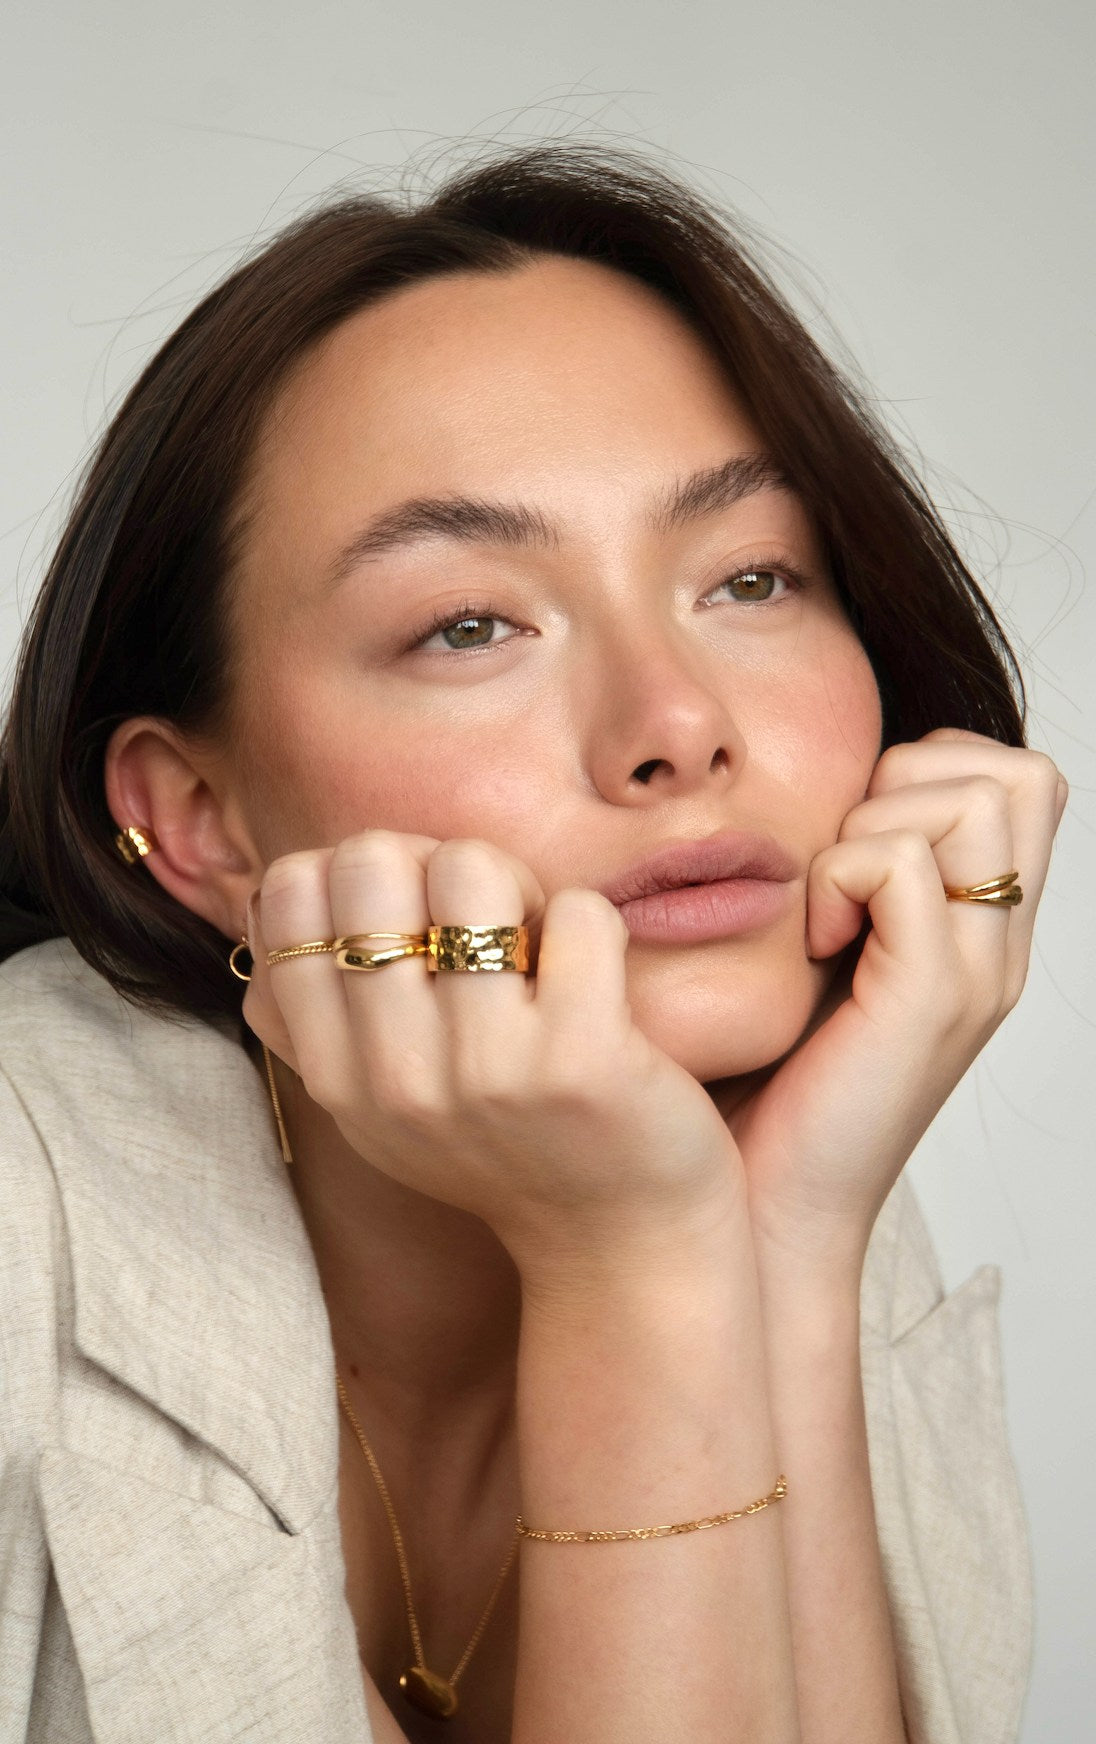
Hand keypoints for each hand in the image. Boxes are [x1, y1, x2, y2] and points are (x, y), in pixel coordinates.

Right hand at [243, 830, 744, 1283]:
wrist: (619, 1243)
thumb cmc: (505, 1145)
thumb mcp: (377, 1105)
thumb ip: (315, 1017)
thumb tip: (274, 892)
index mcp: (335, 1074)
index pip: (287, 893)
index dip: (355, 871)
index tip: (411, 919)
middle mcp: (394, 1075)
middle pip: (370, 860)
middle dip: (435, 865)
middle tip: (483, 928)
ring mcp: (484, 1070)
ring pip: (470, 868)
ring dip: (517, 887)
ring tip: (535, 949)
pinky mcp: (579, 1063)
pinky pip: (577, 912)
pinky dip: (592, 924)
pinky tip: (592, 979)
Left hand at [708, 728, 1068, 1271]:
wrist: (765, 1206)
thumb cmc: (770, 1081)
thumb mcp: (823, 958)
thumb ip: (847, 882)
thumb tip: (816, 792)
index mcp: (980, 932)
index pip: (1019, 781)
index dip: (935, 766)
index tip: (856, 838)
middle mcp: (998, 948)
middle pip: (1019, 775)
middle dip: (911, 779)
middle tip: (844, 864)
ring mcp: (974, 973)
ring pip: (972, 800)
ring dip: (873, 826)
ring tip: (829, 910)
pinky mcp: (929, 1000)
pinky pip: (901, 866)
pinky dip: (837, 880)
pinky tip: (811, 947)